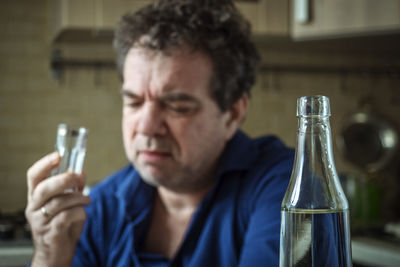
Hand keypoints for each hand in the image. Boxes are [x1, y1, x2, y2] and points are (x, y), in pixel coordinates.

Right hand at [25, 152, 90, 266]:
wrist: (56, 254)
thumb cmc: (62, 226)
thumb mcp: (68, 204)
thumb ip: (72, 188)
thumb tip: (80, 171)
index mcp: (36, 197)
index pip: (33, 176)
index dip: (44, 164)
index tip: (58, 155)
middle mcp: (34, 207)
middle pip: (44, 188)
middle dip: (64, 179)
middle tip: (79, 178)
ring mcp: (40, 221)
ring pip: (58, 202)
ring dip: (78, 197)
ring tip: (87, 200)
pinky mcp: (50, 233)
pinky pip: (66, 217)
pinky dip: (79, 212)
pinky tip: (83, 213)